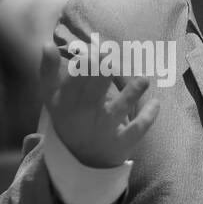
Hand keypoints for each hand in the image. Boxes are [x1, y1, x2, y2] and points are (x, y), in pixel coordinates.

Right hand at [38, 40, 159, 168]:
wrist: (80, 160)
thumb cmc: (68, 118)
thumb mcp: (52, 98)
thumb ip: (49, 71)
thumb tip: (47, 43)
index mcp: (66, 103)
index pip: (74, 81)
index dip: (85, 64)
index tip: (96, 50)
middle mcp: (84, 116)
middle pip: (95, 92)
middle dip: (104, 73)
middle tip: (112, 55)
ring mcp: (103, 130)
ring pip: (119, 110)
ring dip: (131, 94)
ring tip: (143, 80)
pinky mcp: (120, 143)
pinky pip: (136, 130)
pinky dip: (147, 117)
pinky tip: (156, 102)